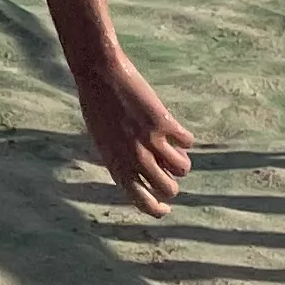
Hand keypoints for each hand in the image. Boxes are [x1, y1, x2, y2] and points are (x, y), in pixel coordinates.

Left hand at [72, 49, 194, 215]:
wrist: (99, 75)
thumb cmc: (97, 107)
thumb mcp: (104, 142)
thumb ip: (123, 161)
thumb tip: (148, 173)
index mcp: (117, 167)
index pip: (142, 202)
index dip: (158, 209)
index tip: (166, 207)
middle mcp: (135, 160)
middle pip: (169, 189)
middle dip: (172, 182)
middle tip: (168, 169)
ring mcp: (150, 142)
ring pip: (183, 168)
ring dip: (181, 160)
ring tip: (173, 147)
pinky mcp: (164, 123)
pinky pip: (187, 142)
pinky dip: (185, 137)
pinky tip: (174, 128)